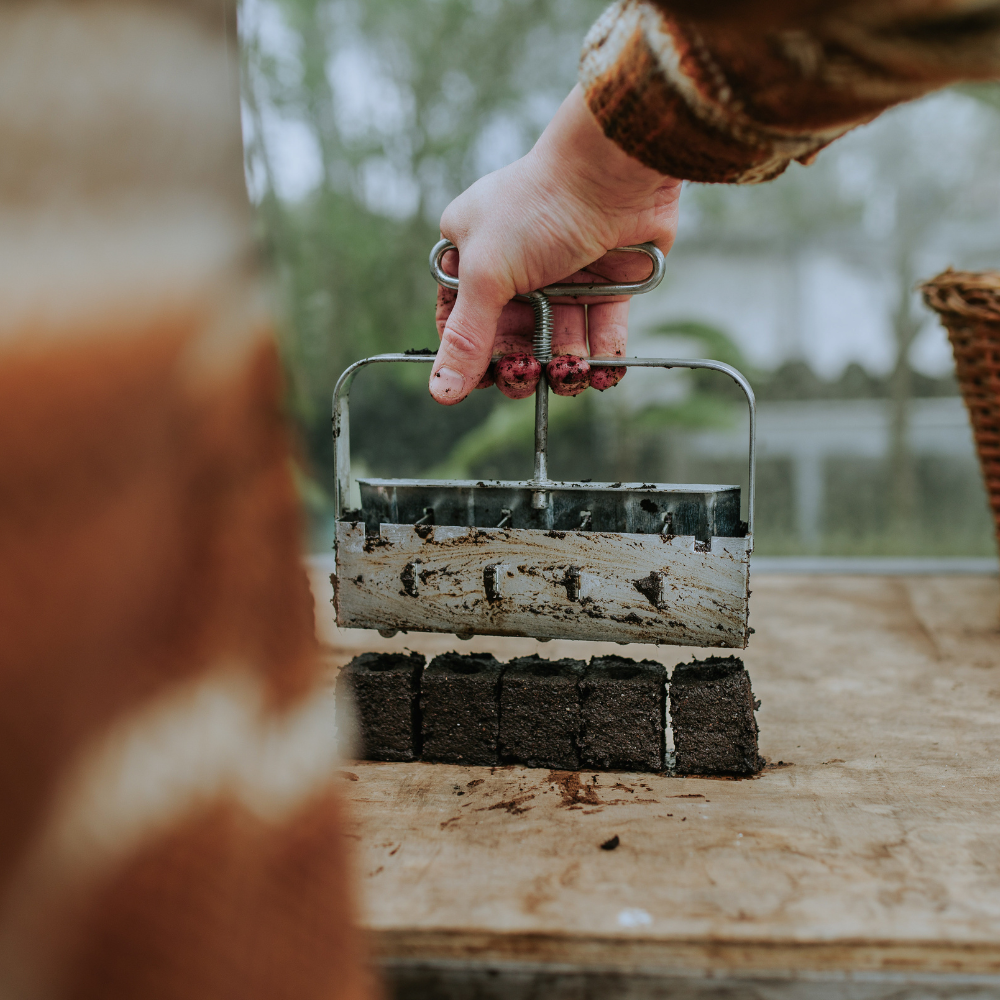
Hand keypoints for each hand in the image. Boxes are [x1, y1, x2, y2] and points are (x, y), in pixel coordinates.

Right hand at [430, 84, 680, 403]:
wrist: (615, 169)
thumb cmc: (539, 207)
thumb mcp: (488, 274)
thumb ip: (467, 337)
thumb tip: (441, 392)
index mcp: (473, 254)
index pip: (463, 320)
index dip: (472, 355)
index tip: (485, 381)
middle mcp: (517, 266)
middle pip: (512, 337)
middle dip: (521, 366)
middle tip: (529, 379)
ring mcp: (563, 275)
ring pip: (558, 339)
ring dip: (564, 366)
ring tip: (572, 375)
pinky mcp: (608, 281)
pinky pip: (601, 331)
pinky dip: (603, 357)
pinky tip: (603, 373)